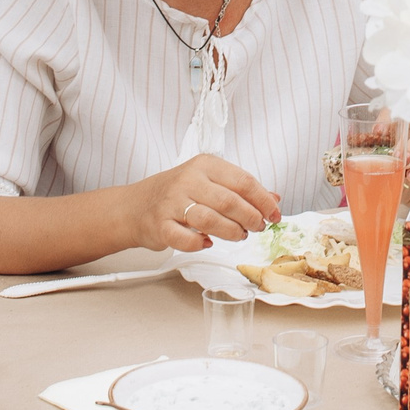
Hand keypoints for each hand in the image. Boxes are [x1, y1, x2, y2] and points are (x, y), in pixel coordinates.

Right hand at [129, 156, 281, 252]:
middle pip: (229, 201)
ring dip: (231, 232)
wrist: (134, 206)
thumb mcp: (209, 182)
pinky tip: (207, 242)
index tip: (274, 214)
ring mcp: (172, 203)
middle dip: (250, 218)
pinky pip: (185, 239)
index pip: (243, 180)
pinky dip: (200, 243)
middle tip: (258, 227)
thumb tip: (274, 199)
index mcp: (204, 165)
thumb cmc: (177, 194)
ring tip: (239, 236)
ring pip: (210, 220)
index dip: (263, 200)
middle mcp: (188, 180)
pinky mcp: (160, 225)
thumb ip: (240, 189)